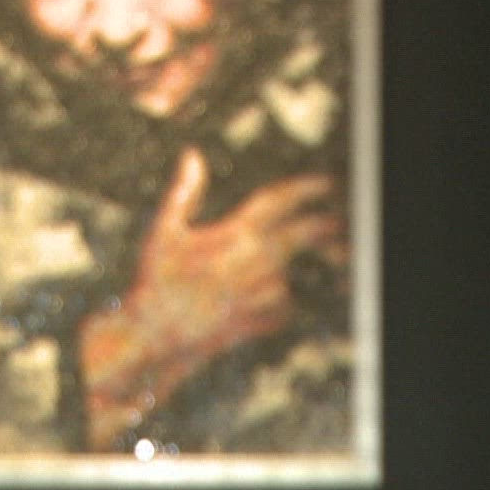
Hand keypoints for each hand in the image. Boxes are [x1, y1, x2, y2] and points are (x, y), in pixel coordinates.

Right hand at [79, 148, 345, 449]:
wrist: (153, 336)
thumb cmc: (155, 281)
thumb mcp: (164, 231)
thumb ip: (184, 191)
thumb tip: (193, 154)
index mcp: (234, 233)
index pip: (278, 201)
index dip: (306, 189)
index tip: (327, 184)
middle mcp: (254, 261)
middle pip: (302, 235)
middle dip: (323, 226)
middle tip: (336, 223)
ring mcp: (259, 293)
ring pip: (287, 275)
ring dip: (280, 274)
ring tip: (250, 280)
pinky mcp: (261, 320)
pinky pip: (282, 308)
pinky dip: (275, 306)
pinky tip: (250, 306)